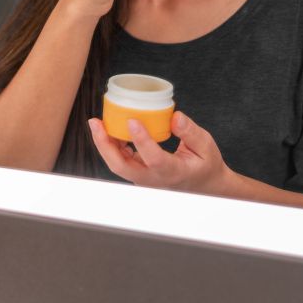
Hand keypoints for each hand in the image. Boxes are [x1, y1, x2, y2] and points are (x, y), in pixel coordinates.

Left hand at [88, 111, 235, 195]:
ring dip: (104, 144)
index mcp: (173, 172)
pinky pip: (121, 161)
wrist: (204, 185)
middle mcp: (154, 179)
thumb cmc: (205, 165)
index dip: (142, 140)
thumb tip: (175, 116)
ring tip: (97, 122)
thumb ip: (191, 132)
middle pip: (122, 167)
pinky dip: (112, 145)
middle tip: (96, 122)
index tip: (132, 121)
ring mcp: (144, 179)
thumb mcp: (206, 146)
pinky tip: (109, 128)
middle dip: (105, 145)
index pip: (154, 159)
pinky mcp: (139, 174)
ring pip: (118, 165)